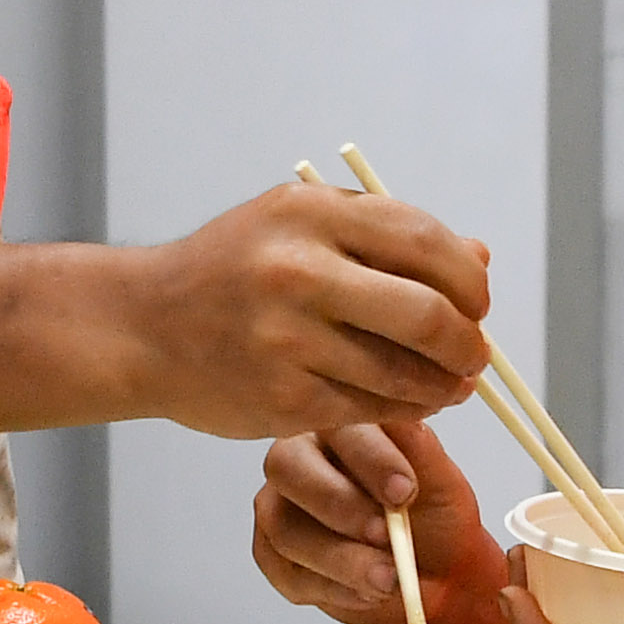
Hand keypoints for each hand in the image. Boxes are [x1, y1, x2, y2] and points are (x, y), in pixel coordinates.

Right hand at [125, 184, 491, 438]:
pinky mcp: (281, 397)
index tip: (476, 302)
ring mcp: (287, 338)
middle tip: (473, 355)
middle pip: (426, 314)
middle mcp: (298, 270)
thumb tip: (479, 259)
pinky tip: (408, 404)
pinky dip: (402, 411)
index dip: (467, 280)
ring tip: (449, 385)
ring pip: (402, 372)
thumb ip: (385, 238)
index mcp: (310, 213)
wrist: (144, 327)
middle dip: (467, 343)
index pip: (425, 241)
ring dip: (442, 386)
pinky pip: (368, 409)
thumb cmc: (234, 272)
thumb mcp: (300, 227)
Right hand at [247, 420, 499, 623]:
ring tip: (388, 580)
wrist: (436, 576)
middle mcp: (299, 458)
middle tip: (386, 535)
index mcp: (339, 427)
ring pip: (285, 527)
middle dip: (339, 504)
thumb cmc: (434, 519)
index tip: (405, 492)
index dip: (369, 458)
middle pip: (288, 467)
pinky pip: (285, 571)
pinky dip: (331, 589)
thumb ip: (421, 450)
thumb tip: (404, 419)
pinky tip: (366, 595)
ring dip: (339, 558)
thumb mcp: (443, 482)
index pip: (337, 426)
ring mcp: (279, 506)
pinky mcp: (273, 554)